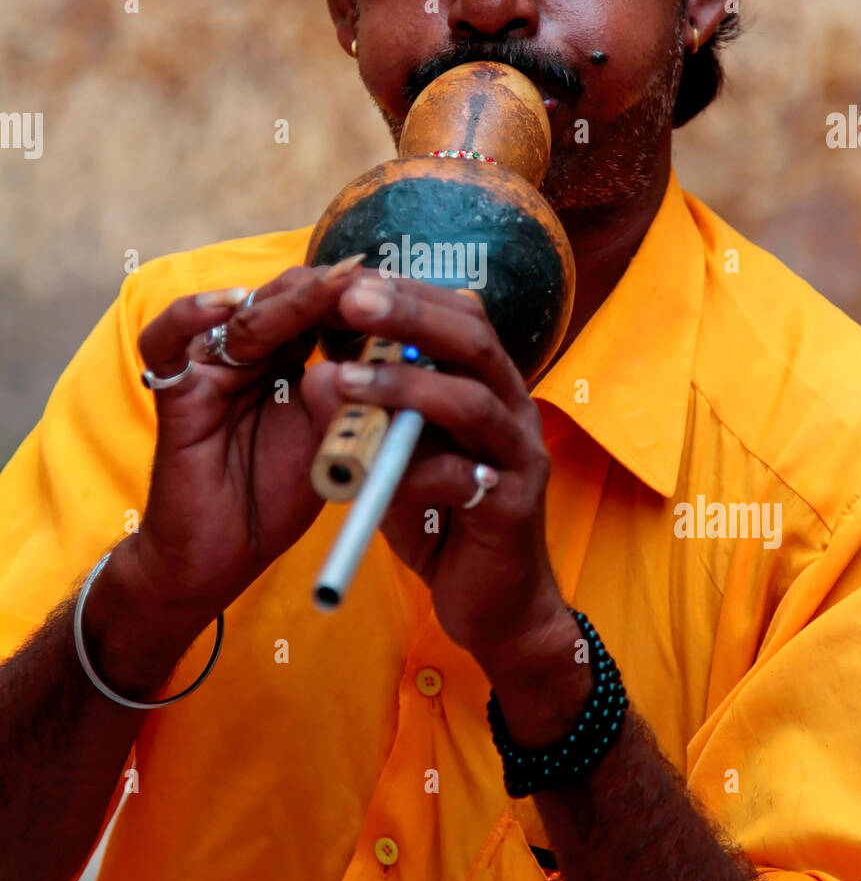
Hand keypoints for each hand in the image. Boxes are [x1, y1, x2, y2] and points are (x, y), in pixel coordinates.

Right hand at [128, 256, 367, 622]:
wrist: (223, 557)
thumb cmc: (276, 498)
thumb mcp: (331, 440)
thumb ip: (353, 396)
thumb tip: (397, 349)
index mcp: (288, 359)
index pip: (322, 309)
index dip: (359, 299)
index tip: (402, 292)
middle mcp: (247, 354)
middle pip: (285, 299)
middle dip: (331, 290)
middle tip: (372, 281)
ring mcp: (210, 367)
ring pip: (242, 313)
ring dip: (287, 299)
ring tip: (329, 289)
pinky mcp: (176, 392)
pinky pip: (166, 342)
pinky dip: (189, 315)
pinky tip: (227, 304)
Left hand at [301, 272, 566, 668]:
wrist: (493, 604)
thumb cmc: (442, 517)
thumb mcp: (399, 455)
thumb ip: (375, 416)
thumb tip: (321, 371)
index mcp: (487, 384)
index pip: (456, 314)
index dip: (406, 291)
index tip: (348, 276)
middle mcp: (513, 407)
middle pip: (473, 337)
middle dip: (409, 312)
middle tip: (351, 296)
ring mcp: (520, 456)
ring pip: (473, 401)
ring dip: (404, 385)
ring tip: (343, 377)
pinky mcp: (514, 507)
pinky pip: (468, 478)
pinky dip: (418, 469)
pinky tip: (373, 471)